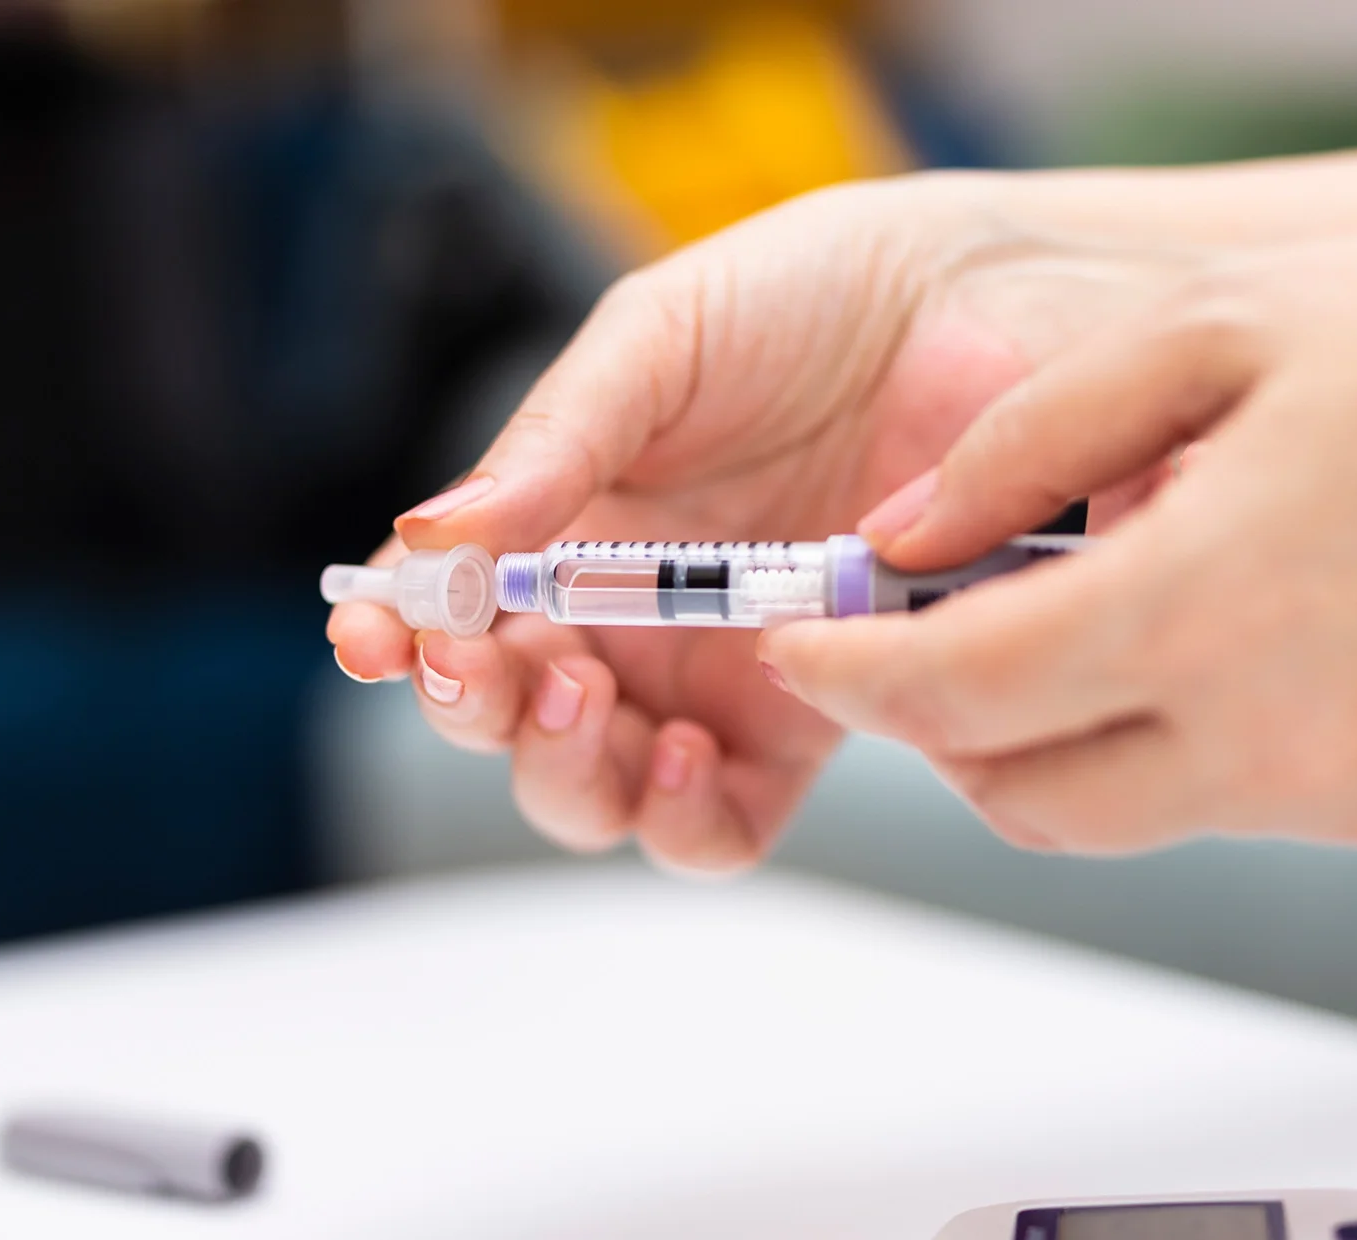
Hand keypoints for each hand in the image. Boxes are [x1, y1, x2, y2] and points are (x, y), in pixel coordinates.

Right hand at [326, 174, 1189, 871]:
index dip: (396, 639)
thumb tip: (430, 536)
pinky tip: (680, 748)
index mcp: (564, 526)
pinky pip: (721, 822)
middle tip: (489, 667)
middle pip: (508, 722)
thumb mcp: (655, 342)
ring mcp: (711, 679)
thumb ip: (552, 444)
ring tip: (587, 698)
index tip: (372, 635)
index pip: (452, 612)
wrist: (985, 312)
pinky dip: (678, 815)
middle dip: (474, 712)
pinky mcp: (806, 720)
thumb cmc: (812, 300)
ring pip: (597, 791)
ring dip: (562, 770)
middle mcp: (625, 616)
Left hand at [763, 198, 1356, 852]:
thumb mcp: (1211, 331)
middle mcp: (1270, 731)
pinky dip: (1173, 746)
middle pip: (1009, 795)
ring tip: (1087, 612)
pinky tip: (1222, 638)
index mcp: (1204, 602)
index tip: (800, 644)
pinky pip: (1226, 806)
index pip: (950, 695)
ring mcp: (1343, 790)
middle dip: (934, 725)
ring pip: (1111, 817)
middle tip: (925, 632)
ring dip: (1049, 741)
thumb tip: (898, 535)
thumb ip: (1024, 443)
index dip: (845, 675)